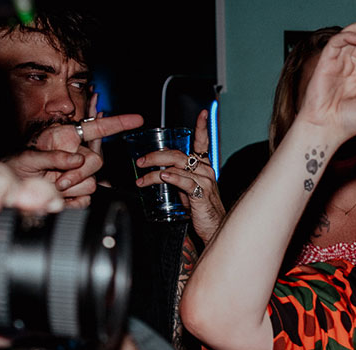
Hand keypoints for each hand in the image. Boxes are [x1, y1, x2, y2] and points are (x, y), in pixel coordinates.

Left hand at [8, 101, 143, 208]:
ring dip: (71, 188)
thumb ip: (53, 157)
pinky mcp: (80, 194)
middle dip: (78, 173)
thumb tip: (77, 160)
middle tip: (58, 180)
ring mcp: (79, 175)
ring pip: (92, 183)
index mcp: (66, 139)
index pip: (96, 129)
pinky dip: (72, 201)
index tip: (137, 119)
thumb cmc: (14, 170)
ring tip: (52, 187)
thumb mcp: (27, 158)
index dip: (117, 123)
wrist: (10, 194)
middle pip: (96, 162)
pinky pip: (87, 198)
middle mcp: (76, 156)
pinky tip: (59, 197)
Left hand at [136, 109, 224, 241]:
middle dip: (155, 155)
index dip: (202, 127)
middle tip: (140, 161)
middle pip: (177, 154)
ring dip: (154, 171)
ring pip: (176, 167)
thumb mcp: (189, 190)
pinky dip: (171, 178)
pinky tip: (162, 177)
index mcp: (204, 167)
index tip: (204, 113)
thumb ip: (178, 177)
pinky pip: (184, 181)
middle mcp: (206, 170)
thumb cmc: (202, 210)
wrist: (215, 229)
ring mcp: (205, 181)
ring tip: (142, 179)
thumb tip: (160, 169)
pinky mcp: (201, 193)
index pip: (203, 143)